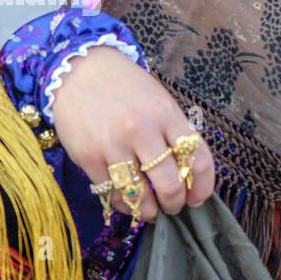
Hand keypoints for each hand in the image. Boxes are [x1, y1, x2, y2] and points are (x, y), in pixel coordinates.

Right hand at [51, 46, 214, 220]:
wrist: (78, 69)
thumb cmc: (124, 87)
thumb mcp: (158, 101)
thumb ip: (173, 133)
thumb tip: (187, 177)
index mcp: (166, 114)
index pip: (197, 161)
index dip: (202, 188)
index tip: (196, 199)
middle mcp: (141, 129)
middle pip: (170, 185)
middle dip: (174, 204)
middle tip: (172, 207)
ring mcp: (113, 144)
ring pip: (140, 196)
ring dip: (148, 210)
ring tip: (149, 210)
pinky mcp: (88, 156)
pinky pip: (112, 193)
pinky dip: (123, 203)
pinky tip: (126, 200)